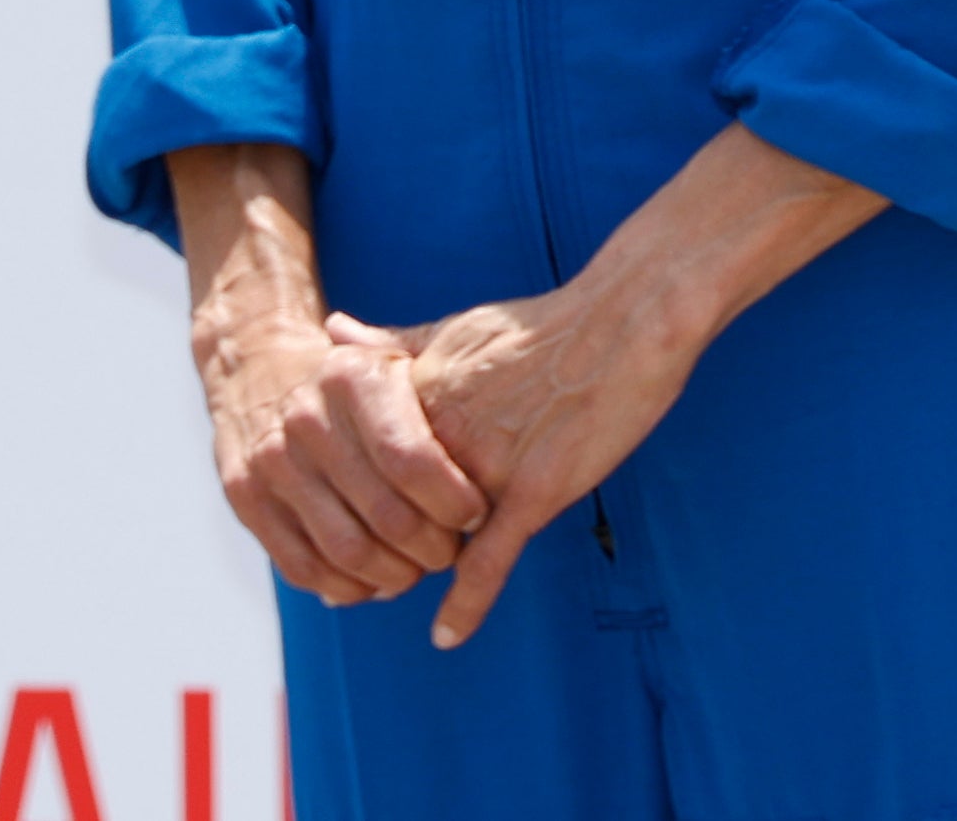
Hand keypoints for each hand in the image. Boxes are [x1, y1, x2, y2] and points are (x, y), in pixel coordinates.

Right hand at [196, 304, 486, 604]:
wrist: (257, 370)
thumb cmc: (355, 380)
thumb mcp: (395, 361)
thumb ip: (445, 393)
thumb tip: (498, 441)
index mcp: (351, 378)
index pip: (411, 460)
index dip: (452, 501)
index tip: (478, 514)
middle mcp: (306, 418)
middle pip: (386, 516)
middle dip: (432, 547)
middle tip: (452, 551)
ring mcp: (271, 462)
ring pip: (348, 552)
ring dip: (394, 575)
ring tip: (418, 567)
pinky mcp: (246, 500)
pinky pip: (304, 568)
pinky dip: (348, 587)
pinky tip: (374, 579)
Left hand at [380, 281, 706, 646]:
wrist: (625, 322)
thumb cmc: (545, 325)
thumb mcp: (455, 328)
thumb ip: (391, 342)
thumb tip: (331, 330)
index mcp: (416, 393)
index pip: (361, 466)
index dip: (355, 499)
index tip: (345, 520)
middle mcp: (440, 433)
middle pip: (392, 510)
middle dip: (384, 541)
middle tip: (375, 567)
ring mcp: (486, 466)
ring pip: (433, 541)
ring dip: (420, 567)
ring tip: (405, 583)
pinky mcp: (533, 492)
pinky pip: (488, 561)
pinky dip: (465, 604)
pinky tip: (446, 635)